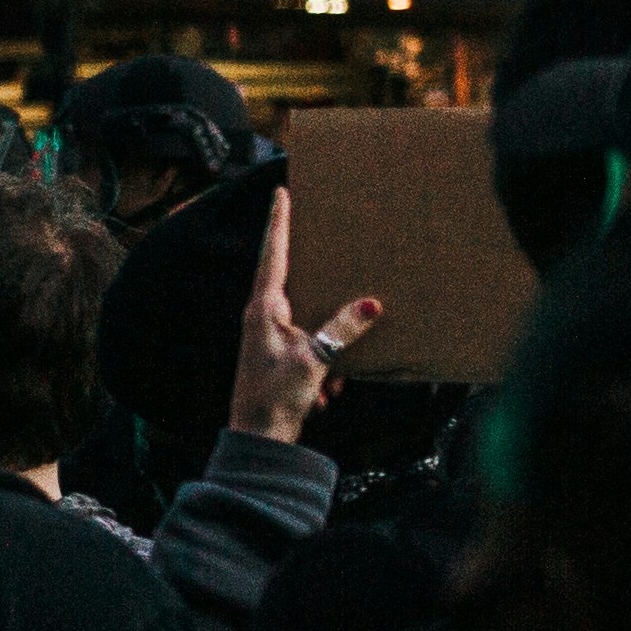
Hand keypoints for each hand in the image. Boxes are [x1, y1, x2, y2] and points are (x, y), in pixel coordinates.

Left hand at [225, 187, 382, 444]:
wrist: (258, 438)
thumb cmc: (275, 397)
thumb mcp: (314, 360)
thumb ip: (342, 330)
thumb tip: (371, 303)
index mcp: (264, 308)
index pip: (273, 254)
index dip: (279, 222)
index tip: (280, 192)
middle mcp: (263, 317)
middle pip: (291, 280)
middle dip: (314, 273)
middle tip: (326, 241)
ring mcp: (270, 336)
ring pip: (309, 319)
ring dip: (328, 341)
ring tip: (333, 365)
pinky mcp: (281, 356)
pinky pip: (313, 347)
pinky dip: (326, 366)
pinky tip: (330, 392)